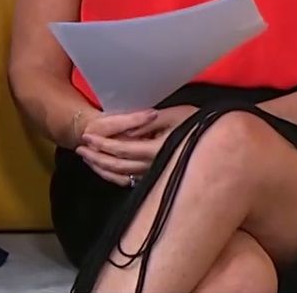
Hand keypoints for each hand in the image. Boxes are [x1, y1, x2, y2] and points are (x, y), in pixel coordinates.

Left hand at [76, 105, 196, 186]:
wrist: (216, 143)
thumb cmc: (196, 124)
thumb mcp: (175, 115)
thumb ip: (149, 121)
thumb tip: (128, 129)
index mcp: (158, 150)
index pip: (123, 149)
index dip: (102, 144)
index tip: (87, 137)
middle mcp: (154, 166)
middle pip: (117, 165)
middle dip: (96, 157)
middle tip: (79, 148)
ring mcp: (154, 175)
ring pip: (121, 176)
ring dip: (100, 167)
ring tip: (86, 158)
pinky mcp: (155, 179)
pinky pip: (128, 181)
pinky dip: (112, 176)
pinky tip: (103, 169)